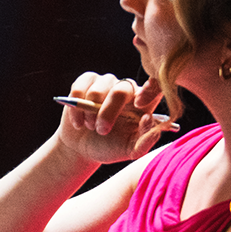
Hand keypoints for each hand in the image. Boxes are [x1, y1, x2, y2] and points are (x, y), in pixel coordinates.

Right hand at [56, 72, 178, 165]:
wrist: (82, 147)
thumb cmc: (110, 147)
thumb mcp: (130, 149)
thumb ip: (145, 141)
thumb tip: (149, 121)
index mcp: (144, 103)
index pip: (154, 87)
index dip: (150, 90)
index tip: (138, 105)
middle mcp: (128, 88)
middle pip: (122, 89)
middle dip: (109, 111)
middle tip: (102, 131)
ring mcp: (106, 82)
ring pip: (98, 89)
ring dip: (90, 112)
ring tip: (91, 126)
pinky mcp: (86, 82)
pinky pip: (79, 89)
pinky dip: (76, 109)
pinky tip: (78, 121)